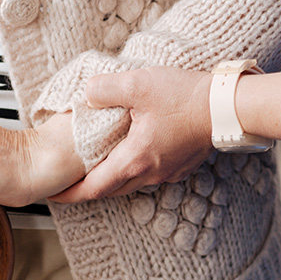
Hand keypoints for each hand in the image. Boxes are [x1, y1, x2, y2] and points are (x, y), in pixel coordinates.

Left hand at [53, 67, 212, 201]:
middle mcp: (151, 173)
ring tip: (94, 168)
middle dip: (87, 189)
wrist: (227, 106)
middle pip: (110, 190)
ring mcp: (168, 171)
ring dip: (110, 178)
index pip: (94, 188)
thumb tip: (87, 95)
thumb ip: (104, 89)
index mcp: (135, 160)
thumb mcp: (137, 84)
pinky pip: (149, 174)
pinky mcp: (180, 164)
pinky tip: (129, 152)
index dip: (70, 194)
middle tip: (68, 183)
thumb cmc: (185, 97)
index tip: (53, 195)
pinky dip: (131, 169)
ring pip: (130, 183)